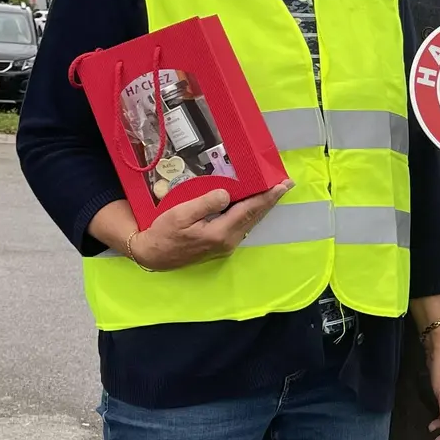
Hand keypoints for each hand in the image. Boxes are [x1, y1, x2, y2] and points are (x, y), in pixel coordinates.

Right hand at [132, 181, 293, 270]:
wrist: (153, 255)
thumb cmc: (164, 233)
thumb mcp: (181, 214)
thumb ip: (205, 204)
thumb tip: (226, 194)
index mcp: (220, 233)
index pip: (249, 210)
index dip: (266, 197)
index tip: (282, 185)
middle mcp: (228, 241)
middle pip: (254, 217)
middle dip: (270, 200)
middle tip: (286, 184)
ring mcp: (226, 244)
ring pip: (249, 222)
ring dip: (262, 206)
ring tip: (274, 191)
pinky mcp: (221, 244)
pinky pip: (241, 225)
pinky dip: (250, 212)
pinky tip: (254, 204)